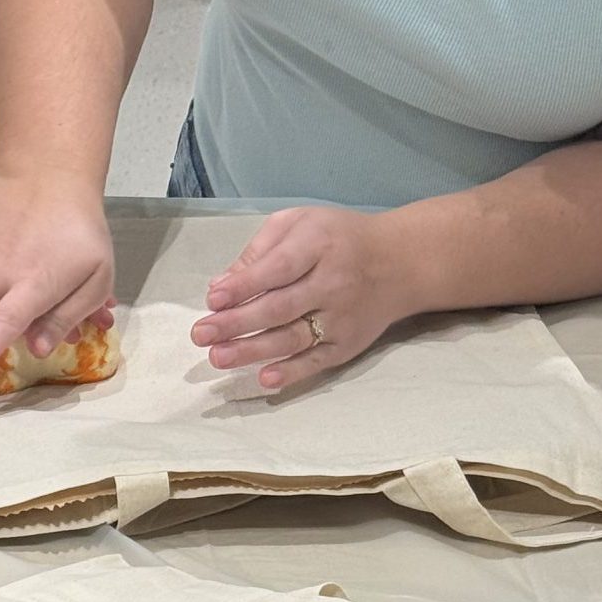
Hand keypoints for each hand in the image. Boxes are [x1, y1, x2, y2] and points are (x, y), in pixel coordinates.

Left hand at [190, 206, 411, 392]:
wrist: (401, 262)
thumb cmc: (339, 238)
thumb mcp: (300, 223)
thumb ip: (260, 249)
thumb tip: (221, 284)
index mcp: (318, 245)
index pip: (278, 268)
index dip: (245, 285)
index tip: (213, 299)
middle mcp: (333, 283)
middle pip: (280, 307)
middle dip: (237, 323)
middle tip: (201, 334)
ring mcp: (342, 317)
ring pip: (294, 338)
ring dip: (254, 350)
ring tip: (218, 357)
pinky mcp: (349, 343)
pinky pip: (318, 361)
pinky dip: (293, 372)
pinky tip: (265, 379)